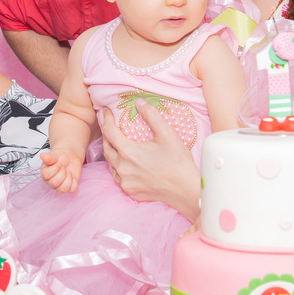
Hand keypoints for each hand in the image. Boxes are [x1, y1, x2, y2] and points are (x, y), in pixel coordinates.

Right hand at [40, 148, 81, 192]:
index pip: (46, 175)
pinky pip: (72, 190)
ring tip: (69, 171)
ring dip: (68, 178)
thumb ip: (48, 157)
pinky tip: (72, 176)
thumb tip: (42, 155)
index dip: (55, 168)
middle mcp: (50, 182)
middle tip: (64, 167)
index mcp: (45, 174)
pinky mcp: (68, 188)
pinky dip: (74, 182)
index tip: (58, 163)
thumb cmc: (60, 157)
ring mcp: (59, 187)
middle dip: (62, 173)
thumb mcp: (54, 156)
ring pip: (63, 189)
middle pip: (54, 183)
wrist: (70, 158)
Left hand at [101, 100, 200, 220]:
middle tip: (110, 126)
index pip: (109, 132)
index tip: (107, 112)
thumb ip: (152, 115)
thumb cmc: (178, 162)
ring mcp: (126, 183)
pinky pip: (120, 177)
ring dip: (113, 152)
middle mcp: (123, 169)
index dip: (107, 119)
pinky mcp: (131, 192)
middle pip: (106, 148)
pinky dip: (121, 168)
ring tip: (118, 143)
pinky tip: (128, 163)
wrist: (187, 189)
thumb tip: (139, 102)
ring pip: (111, 164)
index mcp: (129, 152)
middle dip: (106, 135)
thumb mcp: (168, 134)